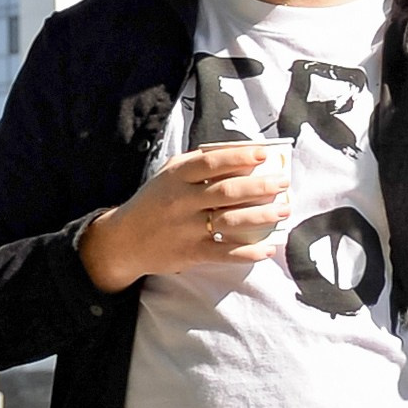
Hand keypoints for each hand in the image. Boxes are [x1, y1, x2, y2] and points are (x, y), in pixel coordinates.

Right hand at [79, 144, 287, 292]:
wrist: (124, 240)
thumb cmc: (156, 201)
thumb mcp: (169, 175)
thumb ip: (198, 164)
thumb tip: (242, 154)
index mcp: (176, 176)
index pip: (211, 162)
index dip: (239, 157)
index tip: (264, 154)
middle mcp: (181, 201)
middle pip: (227, 192)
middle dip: (261, 187)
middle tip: (284, 183)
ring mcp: (186, 229)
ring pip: (230, 222)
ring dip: (262, 216)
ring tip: (284, 210)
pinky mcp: (190, 253)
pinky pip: (224, 253)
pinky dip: (249, 252)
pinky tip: (268, 248)